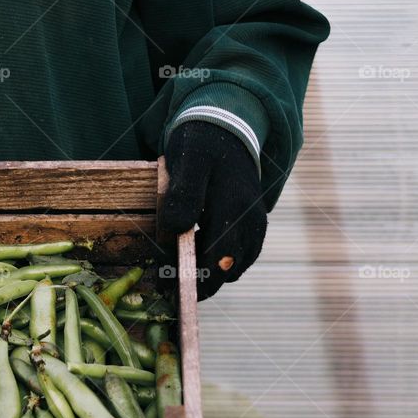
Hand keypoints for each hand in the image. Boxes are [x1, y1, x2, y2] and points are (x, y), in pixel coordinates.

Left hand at [159, 121, 267, 299]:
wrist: (228, 130)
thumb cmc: (203, 145)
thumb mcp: (189, 162)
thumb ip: (183, 195)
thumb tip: (174, 230)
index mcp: (234, 208)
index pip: (219, 260)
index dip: (194, 280)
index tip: (166, 287)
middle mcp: (251, 222)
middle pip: (226, 271)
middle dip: (196, 283)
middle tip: (163, 284)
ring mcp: (255, 227)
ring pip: (232, 269)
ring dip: (205, 275)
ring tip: (170, 269)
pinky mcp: (252, 229)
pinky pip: (236, 259)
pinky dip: (214, 264)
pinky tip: (190, 255)